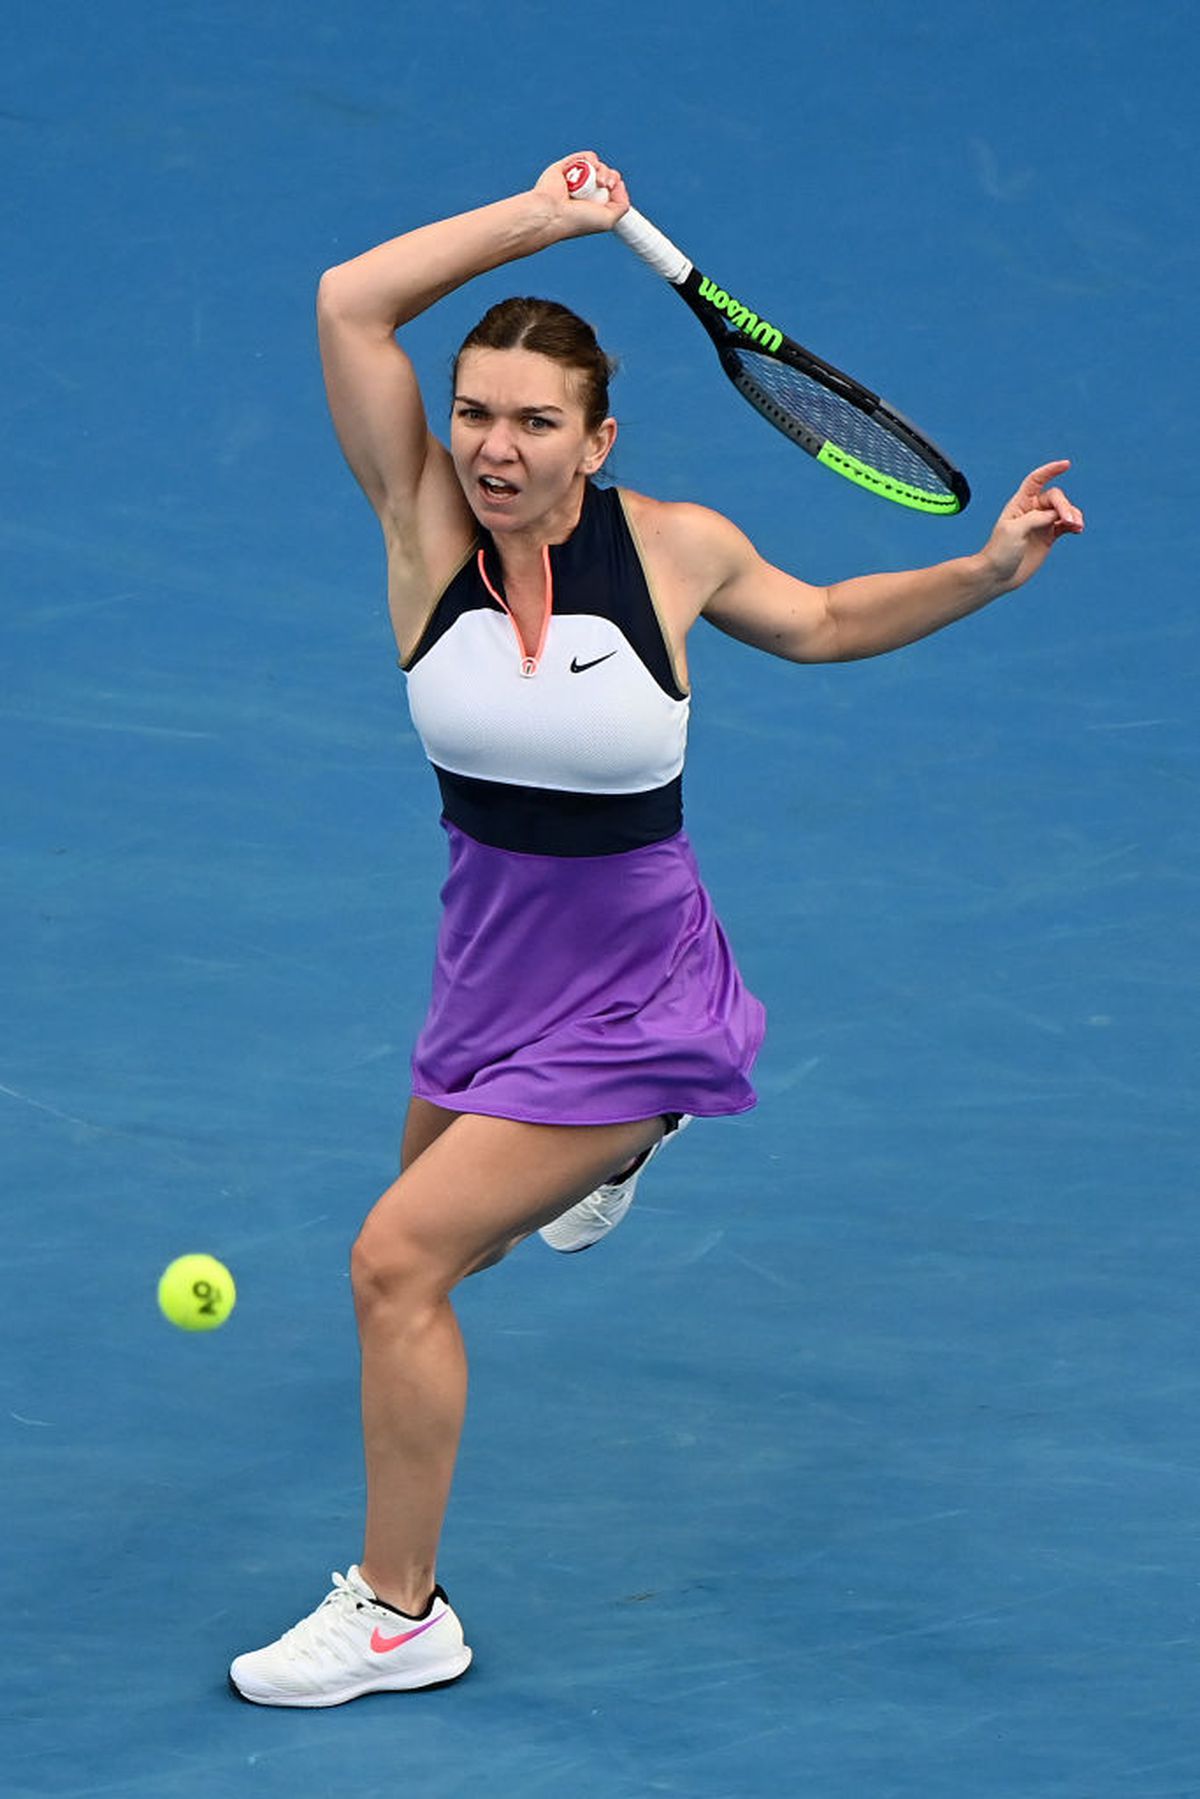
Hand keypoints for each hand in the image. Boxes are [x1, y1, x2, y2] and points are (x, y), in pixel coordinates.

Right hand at [534, 151, 630, 237]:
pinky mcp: (567, 166)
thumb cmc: (577, 220)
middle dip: (611, 177)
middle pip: (608, 175)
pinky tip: (590, 167)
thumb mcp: (608, 220)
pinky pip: (587, 156)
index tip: (612, 192)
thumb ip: (622, 205)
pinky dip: (591, 159)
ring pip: (599, 165)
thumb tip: (619, 183)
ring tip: (598, 182)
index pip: (612, 189)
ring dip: (603, 170)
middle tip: (605, 185)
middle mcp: (585, 191)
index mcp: (594, 204)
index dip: (617, 186)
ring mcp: (576, 178)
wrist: (553, 212)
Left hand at [980, 461, 1084, 592]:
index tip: (1066, 464)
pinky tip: (1078, 530)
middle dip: (1065, 506)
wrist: (997, 576)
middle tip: (1069, 520)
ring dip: (1073, 515)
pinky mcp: (1049, 537)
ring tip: (1077, 526)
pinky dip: (1074, 525)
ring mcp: (1041, 524)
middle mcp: (1031, 511)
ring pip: (1064, 511)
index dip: (1050, 470)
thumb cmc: (1000, 551)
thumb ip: (1036, 518)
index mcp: (1019, 504)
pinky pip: (1066, 525)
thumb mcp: (1014, 530)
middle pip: (1055, 498)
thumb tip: (1055, 514)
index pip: (1036, 480)